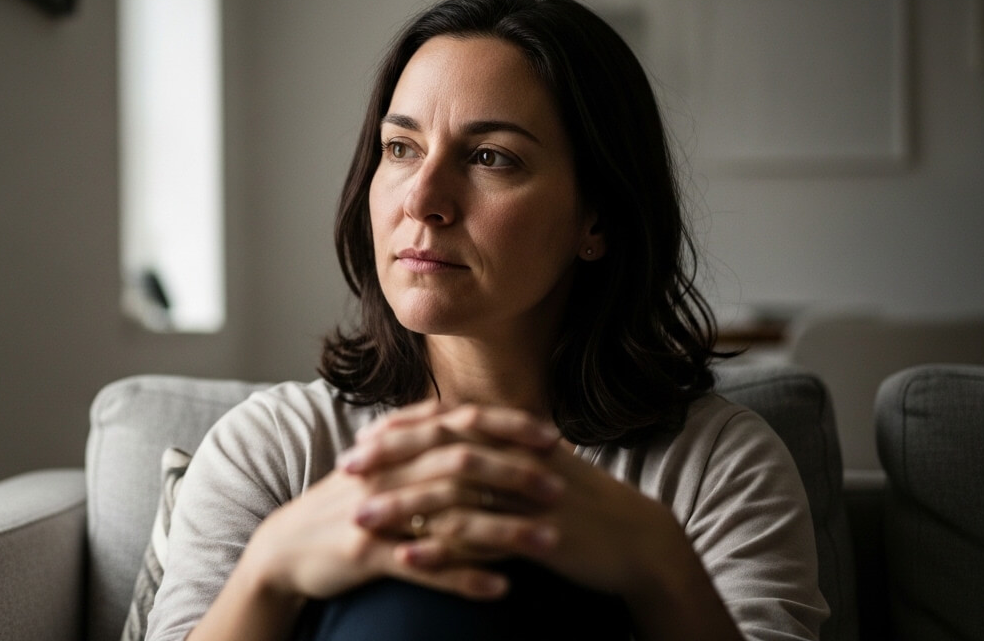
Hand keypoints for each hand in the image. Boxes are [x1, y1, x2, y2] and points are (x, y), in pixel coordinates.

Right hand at [241, 400, 565, 601]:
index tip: (553, 435)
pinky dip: (464, 578)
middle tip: (561, 488)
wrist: (283, 548)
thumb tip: (467, 418)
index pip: (458, 423)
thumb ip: (418, 440)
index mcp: (394, 446)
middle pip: (461, 463)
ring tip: (549, 541)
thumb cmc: (342, 507)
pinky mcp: (366, 555)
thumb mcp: (378, 464)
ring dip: (505, 529)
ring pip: (450, 515)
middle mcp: (387, 471)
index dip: (506, 426)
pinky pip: (424, 568)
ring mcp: (376, 512)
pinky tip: (501, 589)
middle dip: (515, 474)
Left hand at [345, 404, 692, 599]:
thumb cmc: (581, 505)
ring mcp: (526, 496)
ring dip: (402, 507)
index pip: (445, 424)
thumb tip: (451, 439)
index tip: (360, 440)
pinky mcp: (536, 535)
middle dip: (389, 459)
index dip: (401, 430)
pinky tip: (406, 559)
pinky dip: (440, 550)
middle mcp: (516, 458)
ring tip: (360, 519)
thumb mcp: (537, 466)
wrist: (637, 542)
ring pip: (451, 496)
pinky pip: (479, 541)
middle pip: (439, 450)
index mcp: (513, 438)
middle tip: (346, 471)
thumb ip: (495, 451)